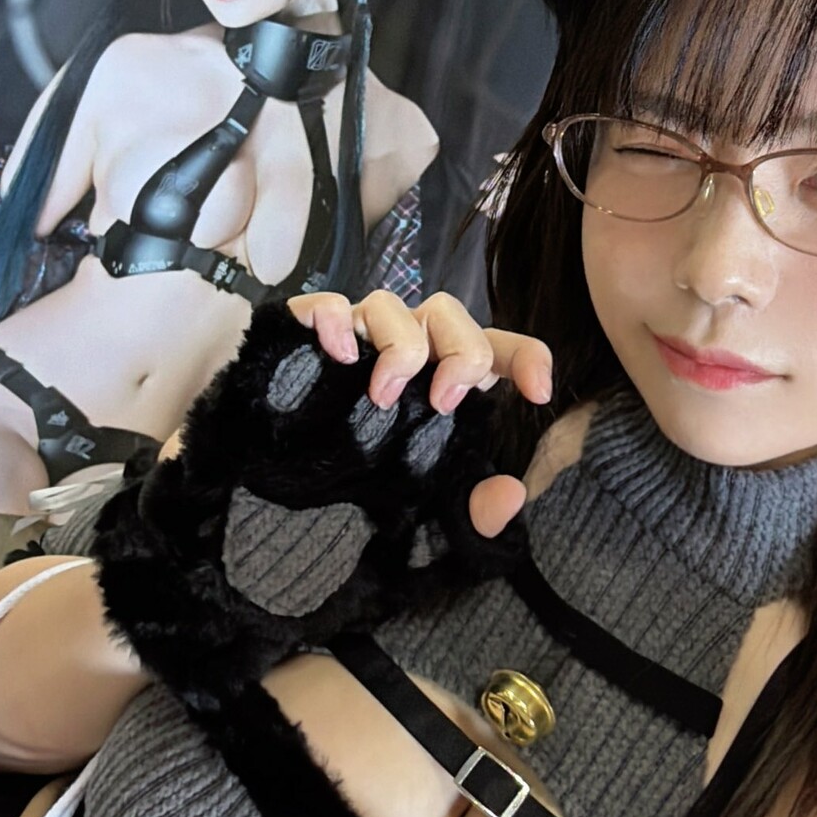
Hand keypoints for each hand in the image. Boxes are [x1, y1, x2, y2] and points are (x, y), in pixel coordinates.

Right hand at [288, 291, 551, 538]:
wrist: (279, 488)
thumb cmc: (363, 486)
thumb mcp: (427, 509)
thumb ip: (476, 512)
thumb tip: (511, 495)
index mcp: (443, 375)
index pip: (498, 348)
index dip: (527, 358)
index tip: (537, 395)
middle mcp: (404, 345)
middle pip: (447, 312)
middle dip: (459, 352)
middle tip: (442, 405)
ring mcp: (355, 336)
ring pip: (390, 303)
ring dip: (399, 348)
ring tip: (382, 399)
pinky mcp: (308, 334)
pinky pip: (327, 305)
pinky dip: (337, 322)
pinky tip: (339, 356)